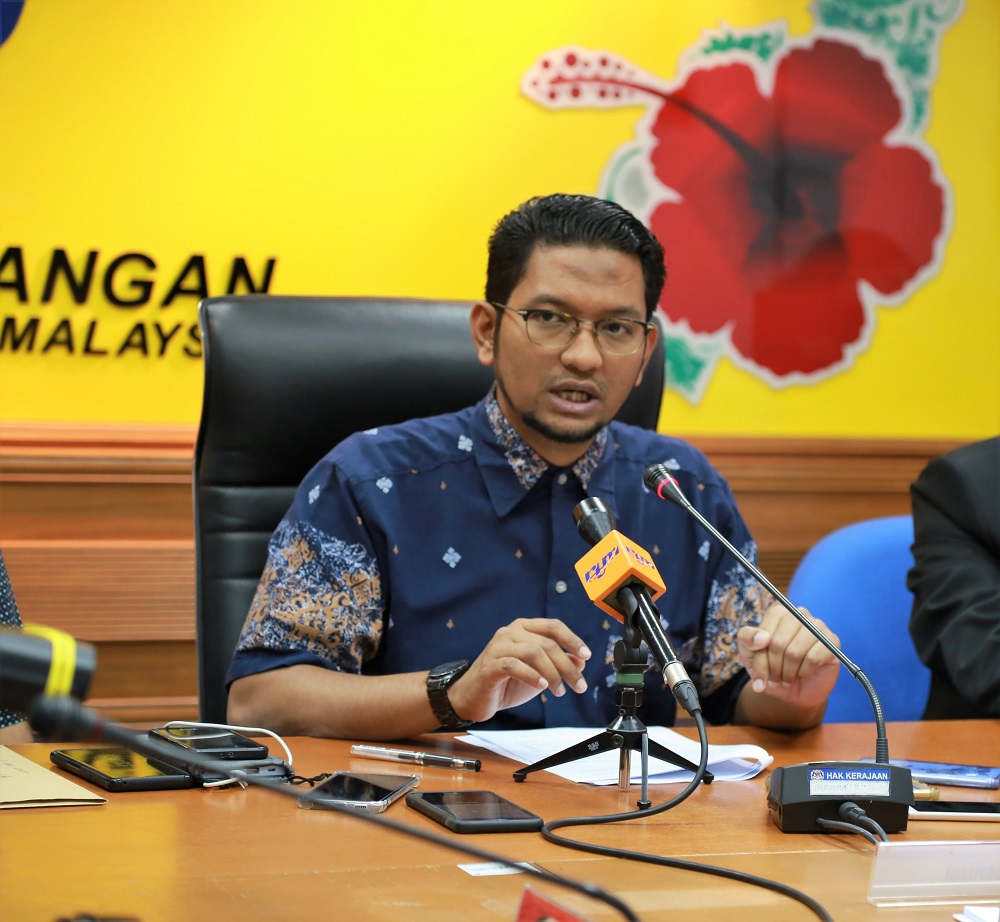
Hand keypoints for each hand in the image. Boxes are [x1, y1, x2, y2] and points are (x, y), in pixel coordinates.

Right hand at [447, 618, 591, 723]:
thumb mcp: (539, 672)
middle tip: (579, 685)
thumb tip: (581, 660)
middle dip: (567, 666)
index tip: (587, 655)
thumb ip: (558, 663)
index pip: (553, 626)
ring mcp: (499, 647)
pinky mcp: (490, 665)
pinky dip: (532, 675)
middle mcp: (511, 632)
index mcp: (523, 628)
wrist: (473, 697)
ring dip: (553, 674)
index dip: (572, 639)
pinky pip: (515, 665)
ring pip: (534, 652)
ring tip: (559, 691)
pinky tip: (542, 687)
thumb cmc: (506, 682)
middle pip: (547, 643)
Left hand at [736, 603, 839, 713]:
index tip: (760, 676)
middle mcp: (799, 614)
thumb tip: (763, 638)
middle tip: (776, 678)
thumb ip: (747, 640)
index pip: (763, 636)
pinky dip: (804, 672)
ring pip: (795, 651)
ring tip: (788, 677)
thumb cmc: (771, 668)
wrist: (795, 690)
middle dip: (774, 668)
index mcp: (777, 613)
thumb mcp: (749, 655)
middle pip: (778, 643)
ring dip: (789, 672)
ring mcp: (817, 626)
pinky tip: (803, 673)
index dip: (760, 660)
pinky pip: (813, 658)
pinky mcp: (832, 641)